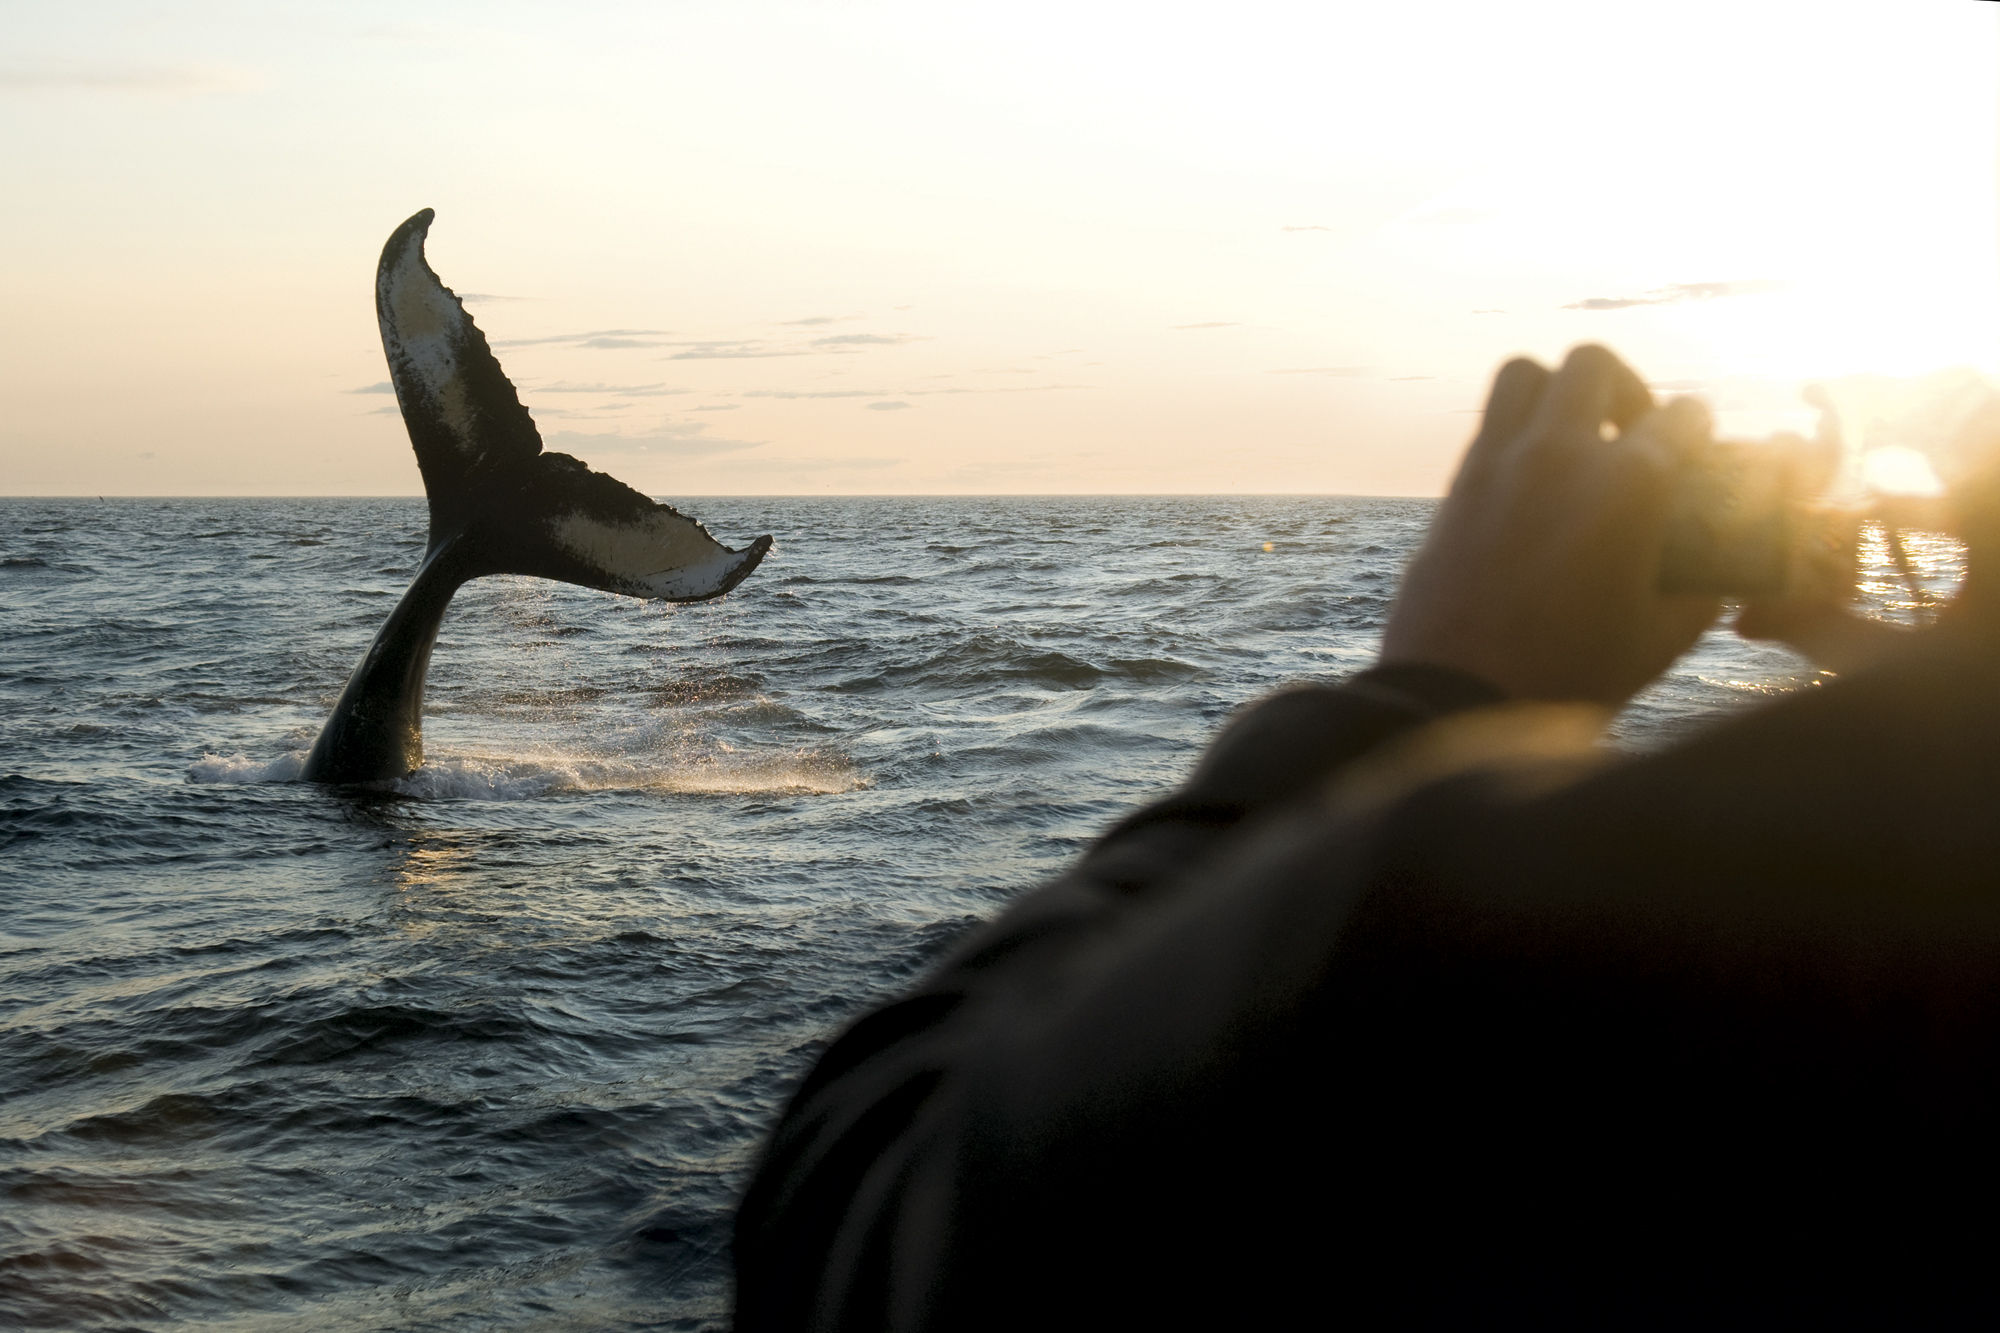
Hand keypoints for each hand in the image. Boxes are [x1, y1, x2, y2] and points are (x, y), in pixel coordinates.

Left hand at [1379, 345, 1720, 708]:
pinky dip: (1516, 433)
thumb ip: (1703, 583)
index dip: (1699, 432)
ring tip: (1575, 439)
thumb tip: (1716, 560)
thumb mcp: (1665, 636)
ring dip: (1557, 392)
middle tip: (1632, 433)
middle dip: (1625, 388)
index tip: (1697, 451)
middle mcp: (1560, 455)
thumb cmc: (1570, 677)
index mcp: (1629, 486)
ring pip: (1525, 374)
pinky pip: (1488, 426)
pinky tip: (1532, 482)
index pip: (1683, 418)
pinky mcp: (1454, 488)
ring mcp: (1497, 464)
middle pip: (1594, 365)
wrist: (1459, 700)